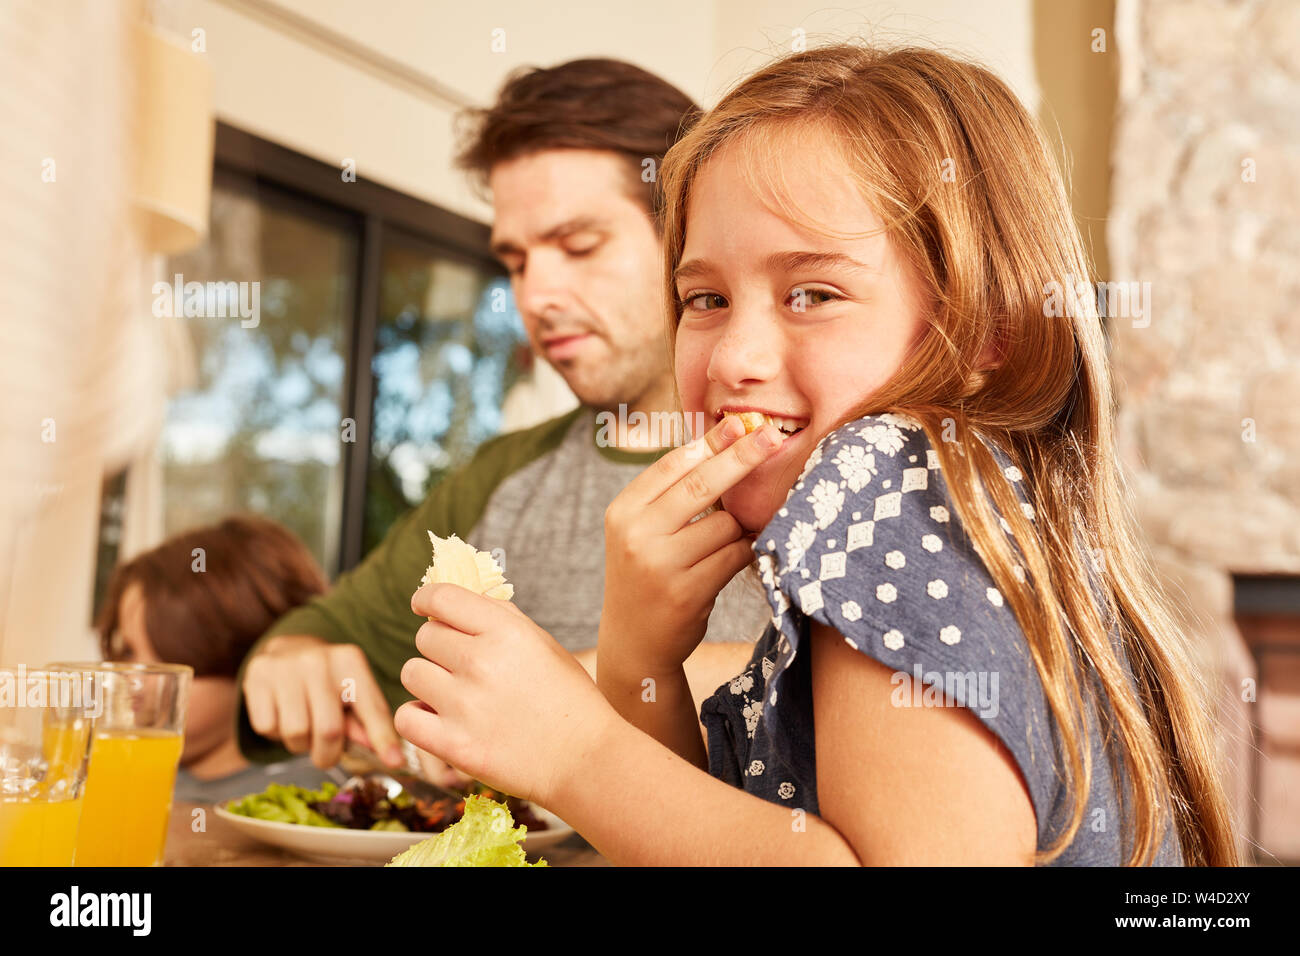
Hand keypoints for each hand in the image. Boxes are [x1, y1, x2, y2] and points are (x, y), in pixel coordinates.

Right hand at [242, 634, 402, 769]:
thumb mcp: (352, 692)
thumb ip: (365, 723)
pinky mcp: (256, 677)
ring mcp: (284, 667)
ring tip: (303, 725)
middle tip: (326, 754)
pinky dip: (275, 733)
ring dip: (300, 744)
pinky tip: (281, 714)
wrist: (285, 651)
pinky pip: (267, 728)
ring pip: (295, 733)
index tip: (394, 762)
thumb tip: (387, 756)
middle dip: (328, 754)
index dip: (383, 738)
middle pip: (328, 730)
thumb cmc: (326, 681)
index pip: (371, 707)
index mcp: (350, 661)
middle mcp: (318, 660)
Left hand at [395, 584, 615, 807]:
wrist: (585, 759)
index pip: (442, 598)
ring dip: (428, 682)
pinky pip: (406, 717)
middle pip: (425, 637)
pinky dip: (417, 717)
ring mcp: (464, 704)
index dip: (426, 599)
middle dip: (439, 648)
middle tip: (462, 667)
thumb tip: (455, 603)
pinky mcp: (453, 744)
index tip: (422, 606)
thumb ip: (500, 618)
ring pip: (412, 673)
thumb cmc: (569, 699)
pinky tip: (438, 719)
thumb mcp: (543, 644)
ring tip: (456, 696)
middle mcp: (481, 662)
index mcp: (506, 631)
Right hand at [599, 416, 781, 677]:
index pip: (672, 464)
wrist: (634, 642)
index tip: (740, 423)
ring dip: (738, 529)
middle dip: (742, 457)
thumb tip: (724, 441)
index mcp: (623, 511)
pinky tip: (733, 561)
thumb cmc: (648, 575)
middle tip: (772, 436)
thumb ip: (671, 494)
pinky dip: (743, 553)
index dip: (710, 442)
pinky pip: (734, 556)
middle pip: (701, 484)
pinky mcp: (687, 592)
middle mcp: (636, 535)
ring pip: (725, 525)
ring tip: (721, 546)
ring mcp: (660, 564)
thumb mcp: (641, 531)